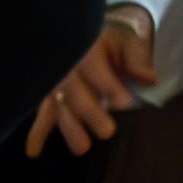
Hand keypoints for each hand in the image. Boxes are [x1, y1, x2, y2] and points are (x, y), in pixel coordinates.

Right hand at [23, 5, 157, 156]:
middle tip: (107, 132)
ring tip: (82, 149)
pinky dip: (37, 134)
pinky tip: (34, 152)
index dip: (106, 85)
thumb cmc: (117, 37)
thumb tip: (149, 79)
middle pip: (74, 92)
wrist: (93, 31)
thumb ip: (138, 59)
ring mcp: (56, 83)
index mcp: (85, 47)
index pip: (93, 68)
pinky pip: (43, 115)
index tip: (123, 103)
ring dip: (69, 128)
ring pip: (58, 107)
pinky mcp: (51, 98)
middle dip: (89, 113)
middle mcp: (66, 66)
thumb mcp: (131, 40)